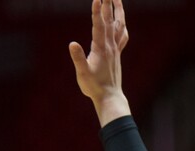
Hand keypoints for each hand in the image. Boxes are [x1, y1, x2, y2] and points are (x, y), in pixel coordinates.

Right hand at [68, 0, 130, 125]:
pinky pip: (122, 36)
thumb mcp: (83, 74)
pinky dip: (122, 25)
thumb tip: (72, 43)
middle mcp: (110, 46)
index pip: (99, 25)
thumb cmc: (94, 87)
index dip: (97, 11)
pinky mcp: (117, 54)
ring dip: (118, 10)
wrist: (110, 97)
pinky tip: (121, 21)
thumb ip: (78, 58)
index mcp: (100, 49)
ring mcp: (115, 49)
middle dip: (108, 3)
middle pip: (110, 20)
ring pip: (119, 25)